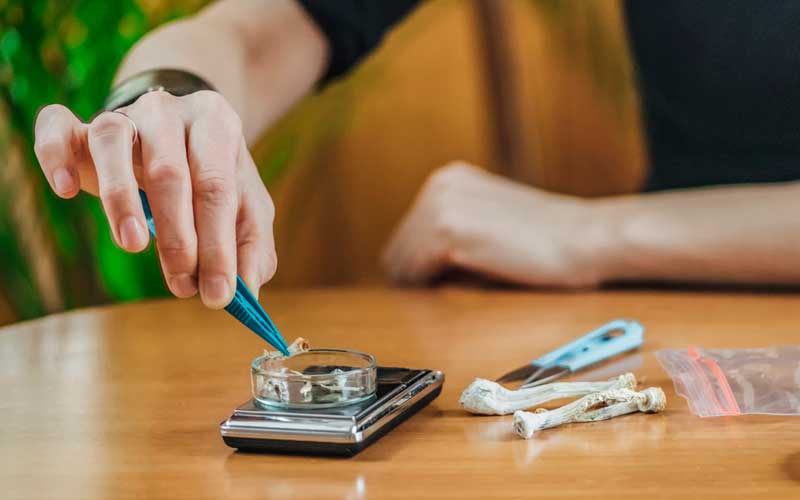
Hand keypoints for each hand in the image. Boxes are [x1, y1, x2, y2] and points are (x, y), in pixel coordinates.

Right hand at [33, 91, 276, 307]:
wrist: (179, 131)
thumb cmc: (214, 177)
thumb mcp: (246, 207)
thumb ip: (252, 246)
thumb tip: (246, 290)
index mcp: (217, 125)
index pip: (217, 189)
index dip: (219, 245)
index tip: (219, 294)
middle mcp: (170, 110)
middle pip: (170, 172)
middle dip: (177, 237)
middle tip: (183, 285)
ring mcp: (124, 114)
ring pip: (113, 144)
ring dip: (120, 200)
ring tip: (134, 246)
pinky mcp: (81, 125)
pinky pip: (57, 126)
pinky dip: (55, 155)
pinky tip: (66, 191)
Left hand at [382, 163, 605, 286]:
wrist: (586, 238)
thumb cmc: (549, 241)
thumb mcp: (491, 222)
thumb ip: (455, 235)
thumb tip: (416, 273)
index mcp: (449, 179)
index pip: (405, 236)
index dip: (417, 269)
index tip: (439, 287)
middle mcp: (439, 184)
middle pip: (396, 250)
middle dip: (416, 278)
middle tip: (450, 295)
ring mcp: (441, 204)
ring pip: (400, 263)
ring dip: (423, 286)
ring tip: (461, 291)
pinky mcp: (448, 229)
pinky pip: (414, 272)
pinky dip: (431, 288)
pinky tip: (463, 288)